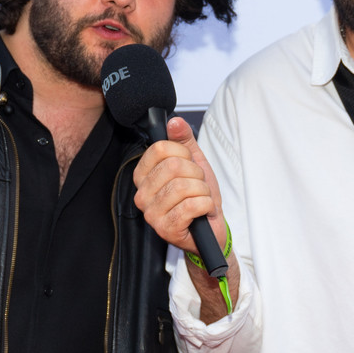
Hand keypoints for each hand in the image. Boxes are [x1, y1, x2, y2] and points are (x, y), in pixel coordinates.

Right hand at [132, 117, 239, 320]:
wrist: (211, 230)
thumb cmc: (199, 198)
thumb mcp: (195, 164)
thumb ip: (184, 141)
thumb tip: (174, 122)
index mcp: (144, 176)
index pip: (159, 149)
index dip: (184, 154)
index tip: (190, 165)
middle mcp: (142, 195)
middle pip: (173, 167)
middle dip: (197, 175)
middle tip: (198, 186)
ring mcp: (152, 214)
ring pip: (183, 187)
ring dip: (203, 192)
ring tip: (201, 199)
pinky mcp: (166, 229)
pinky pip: (191, 206)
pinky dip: (206, 206)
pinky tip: (203, 212)